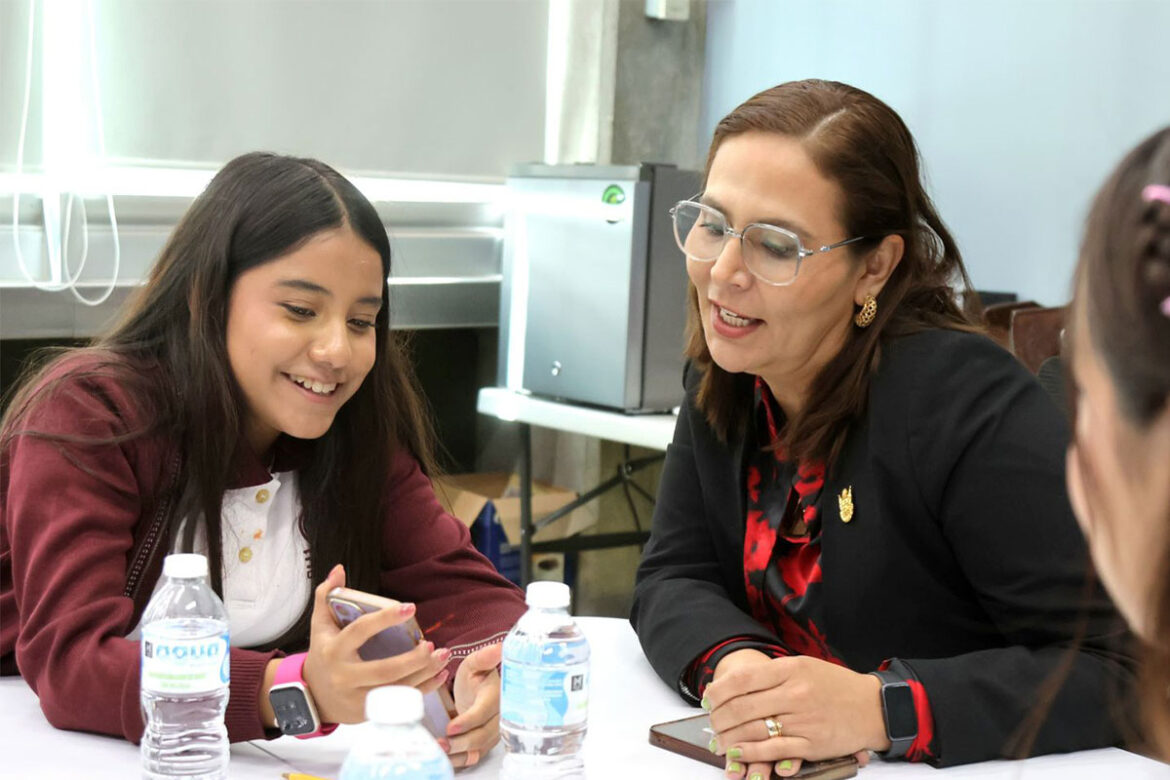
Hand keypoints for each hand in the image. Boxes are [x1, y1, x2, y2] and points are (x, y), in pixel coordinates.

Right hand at [300, 565, 451, 723]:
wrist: (314, 696)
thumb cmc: (323, 654)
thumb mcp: (320, 625)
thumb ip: (327, 595)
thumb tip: (339, 568)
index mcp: (334, 650)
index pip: (360, 631)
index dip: (385, 619)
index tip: (410, 607)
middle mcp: (345, 676)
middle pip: (384, 670)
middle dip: (412, 659)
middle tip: (431, 643)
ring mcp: (357, 698)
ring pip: (396, 689)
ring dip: (424, 673)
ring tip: (443, 655)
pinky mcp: (368, 712)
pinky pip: (400, 703)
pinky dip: (424, 690)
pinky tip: (439, 675)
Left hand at [440, 643, 502, 767]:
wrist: (478, 693)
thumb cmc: (475, 677)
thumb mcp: (476, 663)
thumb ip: (484, 657)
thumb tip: (499, 646)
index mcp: (496, 696)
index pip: (484, 712)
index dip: (469, 721)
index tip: (451, 726)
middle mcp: (499, 717)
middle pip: (482, 735)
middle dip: (462, 742)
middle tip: (441, 744)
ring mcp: (492, 733)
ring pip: (478, 748)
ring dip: (459, 754)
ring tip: (440, 751)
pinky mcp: (484, 745)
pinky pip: (474, 756)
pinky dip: (460, 761)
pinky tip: (446, 759)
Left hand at [705, 655, 886, 778]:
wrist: (873, 707)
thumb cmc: (836, 685)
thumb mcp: (806, 666)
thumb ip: (774, 673)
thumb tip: (737, 682)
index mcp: (792, 669)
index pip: (744, 679)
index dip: (719, 690)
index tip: (708, 697)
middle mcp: (795, 693)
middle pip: (743, 706)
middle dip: (719, 717)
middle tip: (710, 722)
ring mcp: (803, 720)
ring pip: (754, 729)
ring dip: (729, 737)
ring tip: (717, 740)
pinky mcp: (811, 744)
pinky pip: (772, 750)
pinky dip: (749, 752)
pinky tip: (736, 752)